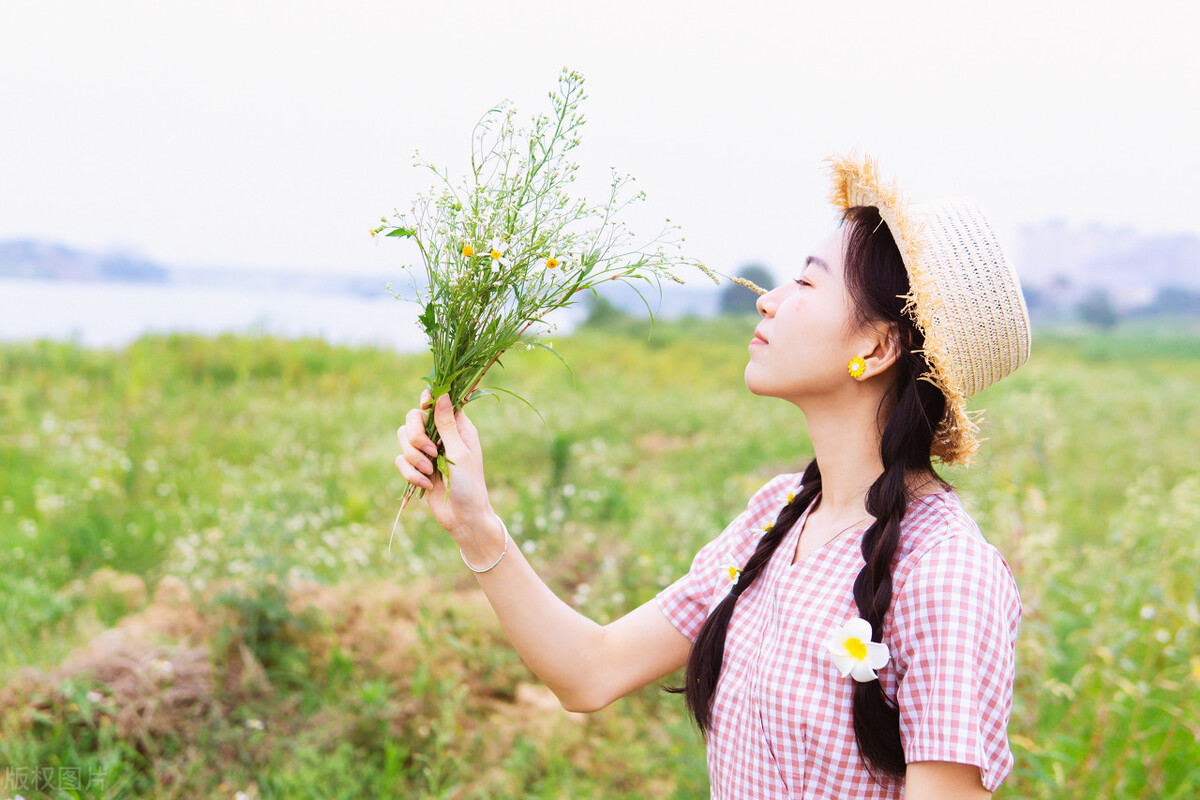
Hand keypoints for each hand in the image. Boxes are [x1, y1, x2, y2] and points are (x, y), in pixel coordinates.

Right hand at [395, 388, 494, 537]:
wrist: (463, 517)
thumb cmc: (469, 484)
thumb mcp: (459, 452)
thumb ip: (446, 424)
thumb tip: (441, 394)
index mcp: (458, 428)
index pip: (438, 403)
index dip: (428, 400)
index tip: (423, 404)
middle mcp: (441, 436)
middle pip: (413, 418)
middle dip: (416, 436)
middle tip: (430, 452)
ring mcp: (427, 452)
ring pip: (403, 439)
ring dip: (413, 457)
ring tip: (429, 472)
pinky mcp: (416, 468)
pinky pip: (400, 461)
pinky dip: (410, 474)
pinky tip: (425, 484)